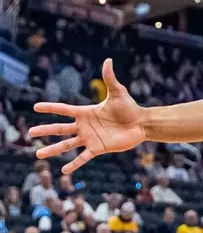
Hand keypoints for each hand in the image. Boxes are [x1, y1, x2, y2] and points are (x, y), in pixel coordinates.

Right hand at [30, 60, 146, 173]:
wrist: (141, 124)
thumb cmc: (129, 107)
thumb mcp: (118, 92)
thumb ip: (110, 78)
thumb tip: (108, 61)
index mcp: (85, 112)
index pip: (63, 109)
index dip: (50, 108)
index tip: (35, 107)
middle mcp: (84, 126)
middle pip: (59, 128)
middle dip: (45, 130)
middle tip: (30, 133)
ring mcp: (90, 138)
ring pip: (67, 145)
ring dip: (53, 150)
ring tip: (38, 154)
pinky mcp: (98, 148)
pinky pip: (83, 157)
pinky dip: (74, 164)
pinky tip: (63, 171)